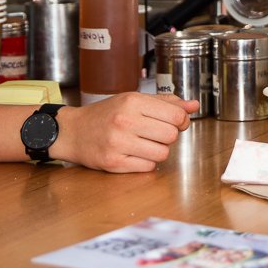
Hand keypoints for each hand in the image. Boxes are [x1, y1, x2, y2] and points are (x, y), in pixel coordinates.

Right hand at [54, 92, 198, 172]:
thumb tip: (194, 106)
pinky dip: (146, 162)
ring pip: (162, 153)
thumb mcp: (134, 100)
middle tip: (155, 132)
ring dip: (159, 150)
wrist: (73, 131)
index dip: (182, 121)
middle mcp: (125, 121)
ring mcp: (119, 143)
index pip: (176, 116)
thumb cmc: (106, 114)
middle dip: (168, 135)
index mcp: (133, 101)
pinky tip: (134, 153)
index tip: (176, 122)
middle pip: (171, 135)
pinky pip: (148, 166)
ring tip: (145, 143)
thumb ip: (166, 103)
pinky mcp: (114, 163)